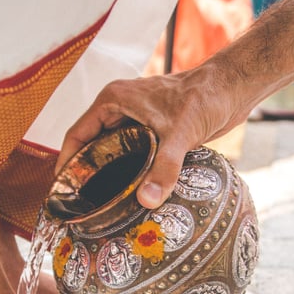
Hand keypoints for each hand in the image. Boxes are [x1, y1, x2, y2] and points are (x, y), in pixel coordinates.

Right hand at [56, 65, 245, 208]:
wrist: (232, 88)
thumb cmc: (204, 96)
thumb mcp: (180, 134)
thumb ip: (163, 167)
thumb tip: (147, 199)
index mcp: (113, 100)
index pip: (77, 134)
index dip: (67, 162)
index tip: (62, 189)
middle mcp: (119, 109)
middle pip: (92, 146)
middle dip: (87, 173)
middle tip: (83, 205)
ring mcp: (136, 120)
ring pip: (112, 152)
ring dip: (109, 174)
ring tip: (103, 205)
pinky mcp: (152, 131)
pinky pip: (132, 155)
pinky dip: (129, 172)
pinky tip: (131, 194)